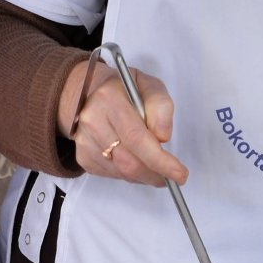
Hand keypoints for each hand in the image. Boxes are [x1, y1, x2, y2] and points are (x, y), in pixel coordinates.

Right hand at [60, 58, 188, 186]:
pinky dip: (132, 174)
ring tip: (159, 170)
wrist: (90, 92)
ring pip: (121, 171)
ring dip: (145, 175)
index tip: (179, 172)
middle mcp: (92, 121)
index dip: (159, 160)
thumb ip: (160, 106)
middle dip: (156, 173)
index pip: (136, 137)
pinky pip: (112, 174)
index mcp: (109, 99)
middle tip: (174, 176)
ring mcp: (84, 140)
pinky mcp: (83, 155)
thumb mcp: (150, 85)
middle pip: (128, 160)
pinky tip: (140, 163)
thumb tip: (162, 137)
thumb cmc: (125, 89)